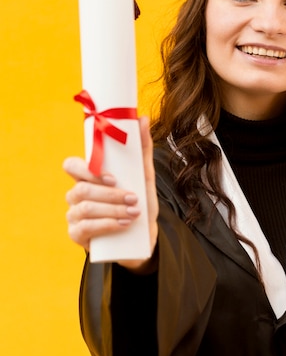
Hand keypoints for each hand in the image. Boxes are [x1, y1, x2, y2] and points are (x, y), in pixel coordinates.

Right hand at [63, 116, 158, 271]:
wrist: (144, 236)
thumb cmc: (140, 203)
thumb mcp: (145, 176)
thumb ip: (142, 148)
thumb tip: (143, 118)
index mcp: (88, 177)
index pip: (72, 166)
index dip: (87, 170)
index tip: (113, 177)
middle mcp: (77, 195)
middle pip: (80, 189)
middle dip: (110, 194)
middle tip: (133, 199)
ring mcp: (74, 215)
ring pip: (84, 208)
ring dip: (113, 209)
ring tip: (134, 212)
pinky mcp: (77, 235)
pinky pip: (85, 228)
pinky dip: (107, 225)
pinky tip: (123, 224)